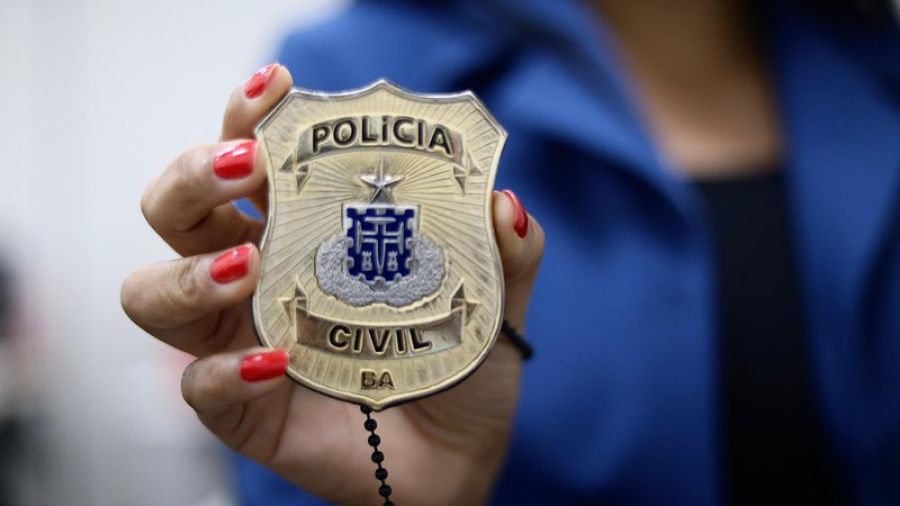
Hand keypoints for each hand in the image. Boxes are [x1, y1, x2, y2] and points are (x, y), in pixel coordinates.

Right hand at [121, 64, 543, 505]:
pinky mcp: (240, 408)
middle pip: (176, 210)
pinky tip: (277, 362)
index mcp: (301, 232)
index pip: (248, 160)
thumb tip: (503, 203)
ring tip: (246, 267)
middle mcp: (254, 277)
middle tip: (245, 168)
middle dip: (193, 176)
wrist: (456, 458)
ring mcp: (237, 341)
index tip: (275, 88)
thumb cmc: (459, 365)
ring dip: (188, 272)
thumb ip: (506, 252)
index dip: (246, 118)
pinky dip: (223, 373)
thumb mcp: (495, 302)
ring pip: (152, 293)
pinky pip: (197, 387)